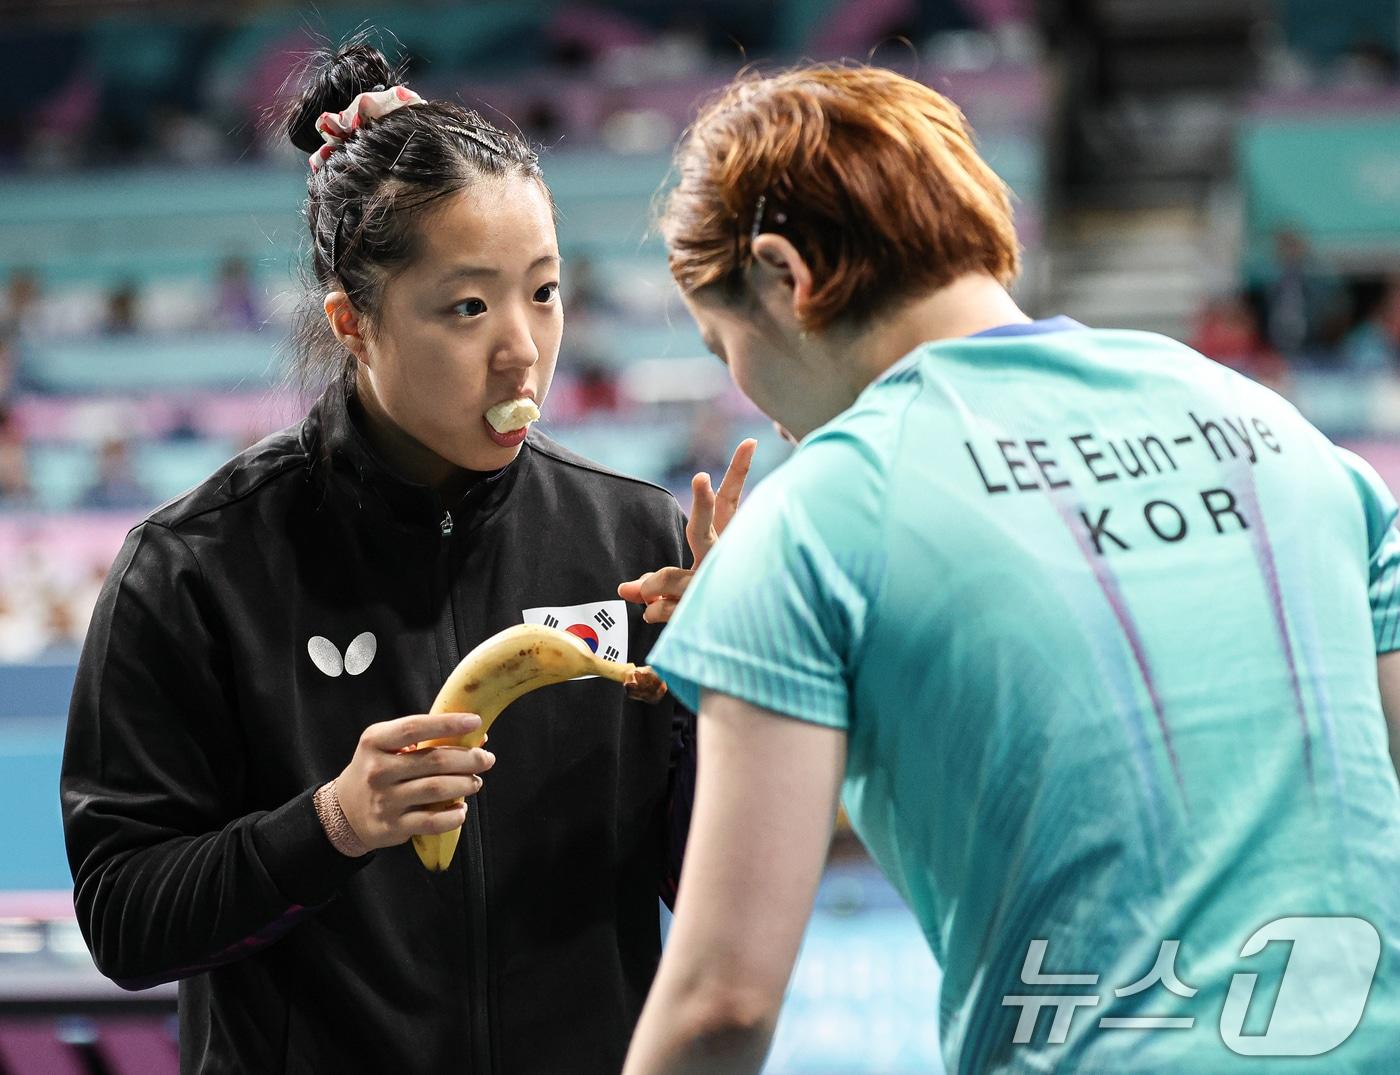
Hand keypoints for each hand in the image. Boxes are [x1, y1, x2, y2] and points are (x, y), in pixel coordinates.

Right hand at [334, 713, 495, 850]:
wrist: (344, 811)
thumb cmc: (376, 769)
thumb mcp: (386, 746)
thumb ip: (423, 739)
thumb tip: (475, 737)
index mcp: (375, 742)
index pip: (414, 727)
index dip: (448, 723)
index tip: (475, 721)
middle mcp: (378, 770)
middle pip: (434, 761)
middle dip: (468, 759)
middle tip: (486, 759)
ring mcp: (384, 800)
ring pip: (436, 789)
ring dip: (465, 785)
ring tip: (475, 783)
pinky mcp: (391, 826)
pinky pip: (431, 821)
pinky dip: (453, 816)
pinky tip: (461, 810)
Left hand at [618, 438, 756, 623]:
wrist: (745, 645)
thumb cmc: (721, 610)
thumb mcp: (681, 591)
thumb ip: (657, 584)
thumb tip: (624, 589)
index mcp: (727, 542)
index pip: (731, 502)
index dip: (739, 473)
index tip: (749, 441)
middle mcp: (723, 560)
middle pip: (705, 528)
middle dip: (701, 504)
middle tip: (700, 478)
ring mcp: (714, 586)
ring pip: (669, 578)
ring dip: (654, 586)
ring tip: (642, 592)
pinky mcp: (705, 612)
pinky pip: (663, 609)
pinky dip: (657, 613)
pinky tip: (658, 615)